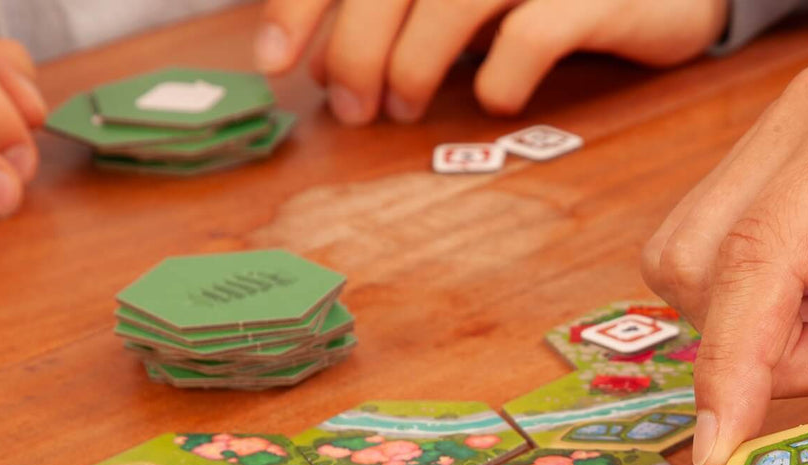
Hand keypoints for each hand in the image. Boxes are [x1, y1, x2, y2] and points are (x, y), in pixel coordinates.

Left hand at [254, 0, 727, 123]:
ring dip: (413, 64)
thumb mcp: (474, 2)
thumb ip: (405, 15)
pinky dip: (501, 75)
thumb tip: (324, 59)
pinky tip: (495, 102)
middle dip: (354, 48)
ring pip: (451, 0)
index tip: (274, 61)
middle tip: (351, 107)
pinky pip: (533, 33)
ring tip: (404, 110)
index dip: (302, 4)